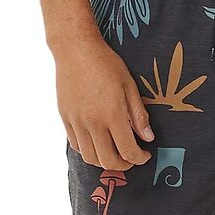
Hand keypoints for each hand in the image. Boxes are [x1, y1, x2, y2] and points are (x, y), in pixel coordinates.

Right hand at [55, 39, 153, 170]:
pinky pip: (77, 146)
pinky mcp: (66, 119)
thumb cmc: (106, 64)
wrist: (75, 49)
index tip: (146, 155)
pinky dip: (89, 151)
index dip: (139, 158)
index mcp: (112, 115)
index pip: (128, 151)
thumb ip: (139, 115)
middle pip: (108, 161)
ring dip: (105, 161)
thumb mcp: (130, 86)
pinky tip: (99, 143)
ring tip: (115, 153)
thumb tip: (148, 138)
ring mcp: (77, 122)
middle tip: (132, 157)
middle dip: (124, 164)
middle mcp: (93, 123)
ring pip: (90, 158)